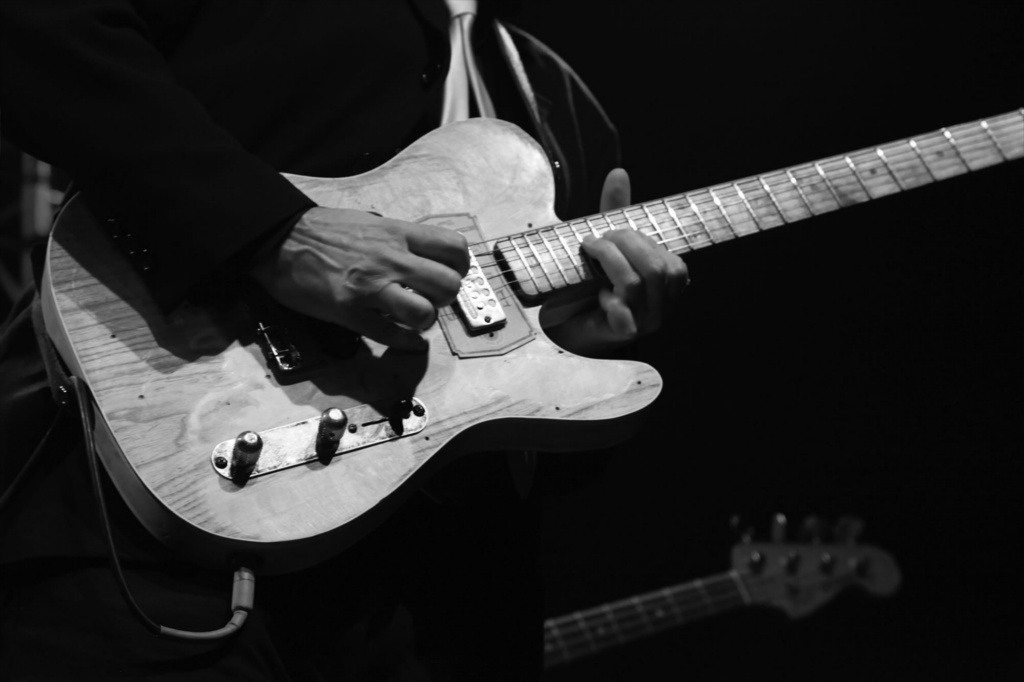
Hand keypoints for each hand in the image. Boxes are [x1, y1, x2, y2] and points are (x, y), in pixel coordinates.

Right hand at [250, 206, 469, 349]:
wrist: (278, 239)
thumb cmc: (323, 230)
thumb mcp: (370, 222)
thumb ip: (401, 241)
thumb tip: (425, 261)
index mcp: (398, 233)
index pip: (454, 247)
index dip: (459, 267)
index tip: (449, 274)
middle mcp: (391, 258)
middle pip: (448, 284)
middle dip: (446, 298)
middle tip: (432, 299)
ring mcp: (371, 287)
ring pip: (424, 313)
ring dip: (425, 321)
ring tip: (414, 318)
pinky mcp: (351, 312)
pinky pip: (391, 336)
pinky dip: (405, 342)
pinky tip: (405, 339)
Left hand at [546, 168, 688, 354]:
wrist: (574, 327)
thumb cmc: (595, 285)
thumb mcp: (609, 246)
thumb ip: (616, 213)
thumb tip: (618, 174)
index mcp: (666, 286)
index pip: (673, 262)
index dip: (641, 240)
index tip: (611, 231)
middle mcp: (661, 306)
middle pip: (656, 269)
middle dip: (624, 245)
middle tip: (595, 242)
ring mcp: (642, 323)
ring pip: (636, 285)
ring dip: (610, 263)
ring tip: (591, 255)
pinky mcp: (619, 334)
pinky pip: (623, 319)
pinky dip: (612, 303)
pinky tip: (601, 295)